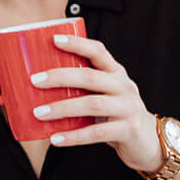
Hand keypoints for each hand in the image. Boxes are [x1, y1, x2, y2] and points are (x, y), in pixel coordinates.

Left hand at [29, 33, 163, 173]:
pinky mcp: (128, 130)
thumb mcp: (103, 94)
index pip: (98, 51)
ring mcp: (128, 108)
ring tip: (38, 113)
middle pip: (90, 77)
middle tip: (34, 81)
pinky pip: (96, 133)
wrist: (147, 140)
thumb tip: (32, 88)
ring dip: (62, 108)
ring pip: (92, 104)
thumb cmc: (114, 113)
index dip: (77, 44)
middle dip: (60, 77)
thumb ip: (80, 88)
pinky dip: (73, 136)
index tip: (54, 39)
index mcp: (116, 73)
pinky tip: (55, 138)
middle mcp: (124, 86)